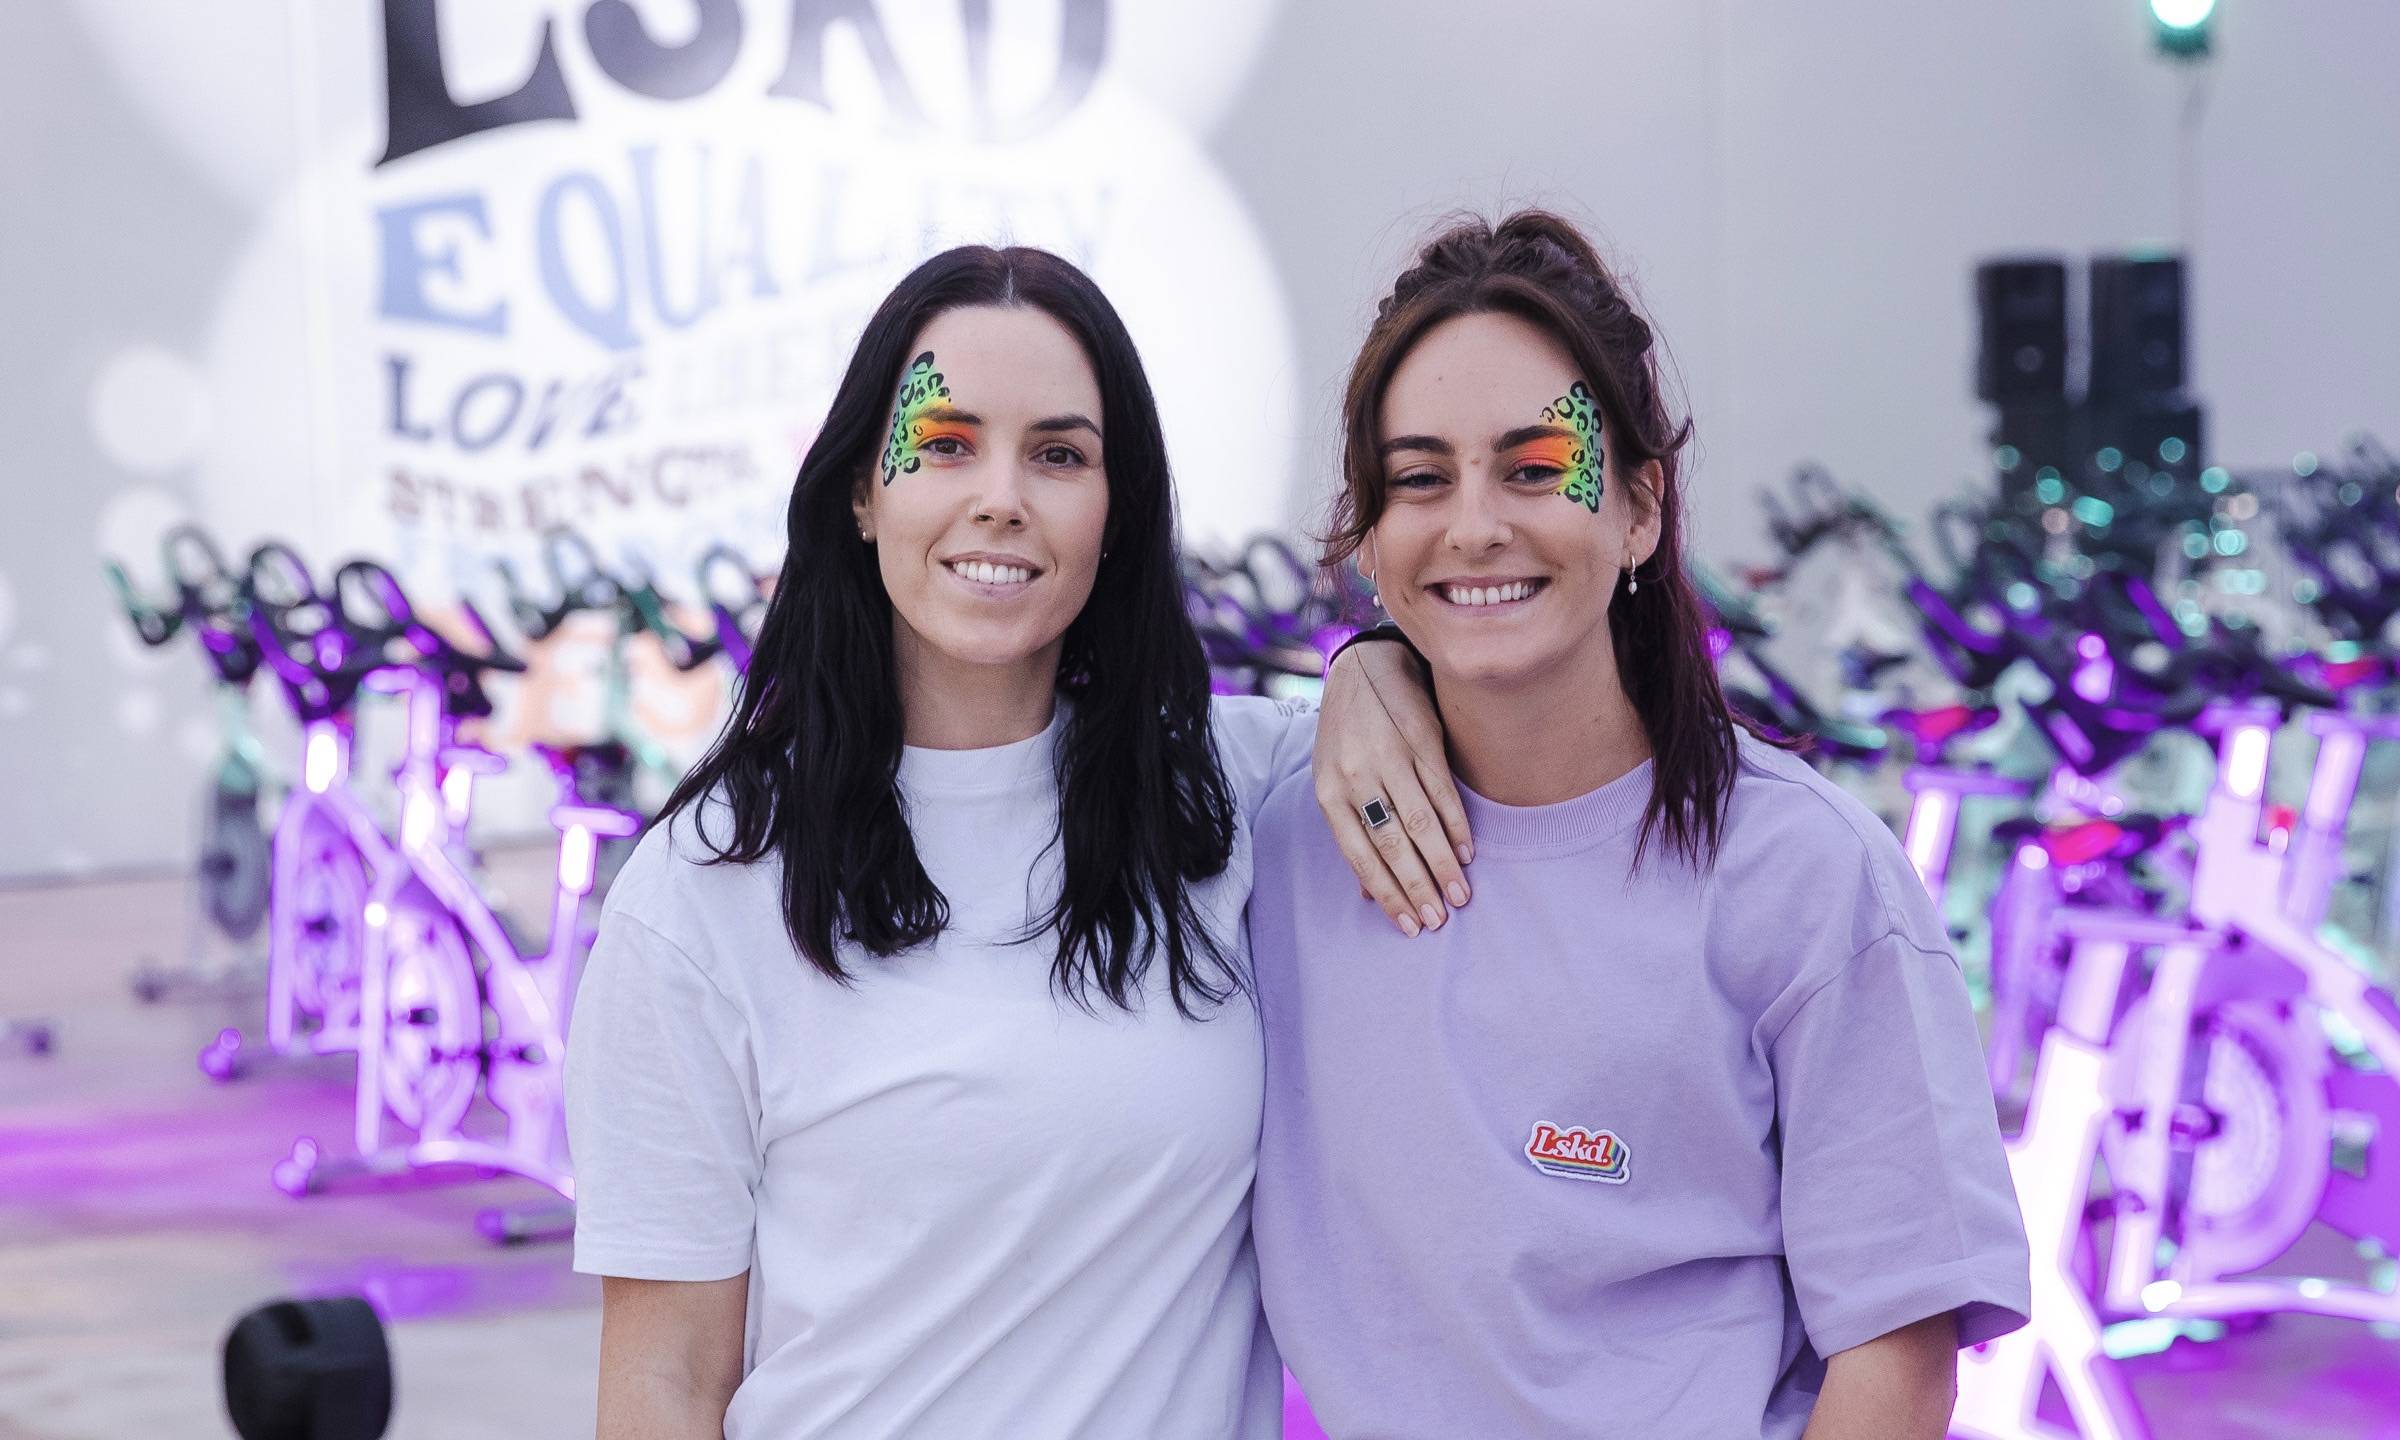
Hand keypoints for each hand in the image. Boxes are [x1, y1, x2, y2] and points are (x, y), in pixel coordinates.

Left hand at [1313, 638, 1472, 935]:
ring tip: (1460, 893)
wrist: (1363, 669)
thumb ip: (1351, 832)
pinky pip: (1442, 791)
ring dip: (1442, 863)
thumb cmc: (1345, 735)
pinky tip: (1466, 851)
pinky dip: (1456, 825)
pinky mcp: (1420, 740)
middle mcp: (1356, 777)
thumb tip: (1366, 895)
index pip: (1359, 855)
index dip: (1386, 893)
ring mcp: (1390, 757)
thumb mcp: (1332, 780)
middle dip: (1418, 886)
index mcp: (1329, 793)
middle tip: (1440, 919)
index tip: (1409, 925)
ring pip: (1420, 822)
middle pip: (1391, 843)